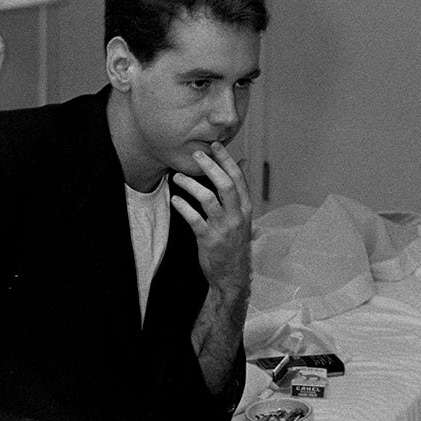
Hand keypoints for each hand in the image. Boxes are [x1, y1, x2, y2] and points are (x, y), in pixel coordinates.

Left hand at [170, 142, 252, 294]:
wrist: (231, 275)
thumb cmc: (234, 242)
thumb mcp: (242, 216)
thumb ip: (238, 191)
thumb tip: (242, 162)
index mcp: (245, 208)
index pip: (238, 178)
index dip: (226, 160)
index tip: (215, 145)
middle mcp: (237, 216)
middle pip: (225, 185)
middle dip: (210, 167)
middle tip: (196, 154)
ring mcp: (223, 228)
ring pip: (208, 199)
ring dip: (191, 185)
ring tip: (177, 176)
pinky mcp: (208, 240)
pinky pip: (194, 219)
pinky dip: (183, 207)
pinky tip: (175, 199)